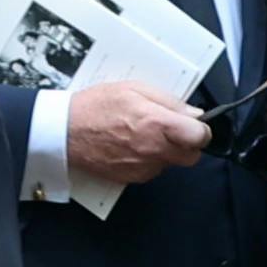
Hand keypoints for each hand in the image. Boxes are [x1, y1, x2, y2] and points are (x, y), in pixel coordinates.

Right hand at [63, 79, 209, 186]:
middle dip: (187, 143)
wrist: (66, 133)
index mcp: (158, 125)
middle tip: (172, 129)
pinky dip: (149, 160)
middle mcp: (154, 151)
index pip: (200, 137)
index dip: (201, 129)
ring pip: (170, 164)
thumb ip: (169, 102)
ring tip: (143, 133)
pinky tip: (133, 145)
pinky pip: (152, 170)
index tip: (194, 124)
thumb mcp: (135, 89)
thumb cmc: (96, 108)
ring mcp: (143, 168)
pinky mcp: (132, 178)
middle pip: (191, 156)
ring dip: (166, 151)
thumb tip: (193, 114)